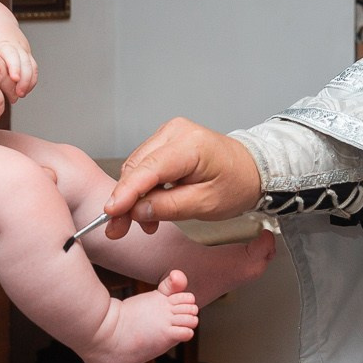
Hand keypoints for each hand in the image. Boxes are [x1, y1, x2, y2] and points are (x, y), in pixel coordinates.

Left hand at [0, 39, 37, 99]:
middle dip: (24, 80)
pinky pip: (33, 68)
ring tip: (21, 94)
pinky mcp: (28, 54)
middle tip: (18, 94)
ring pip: (32, 66)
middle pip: (25, 63)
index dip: (15, 67)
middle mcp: (16, 46)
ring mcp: (24, 49)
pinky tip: (25, 89)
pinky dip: (31, 80)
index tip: (14, 78)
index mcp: (3, 43)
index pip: (12, 54)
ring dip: (29, 82)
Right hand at [101, 118, 263, 238]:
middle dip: (125, 201)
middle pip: (137, 168)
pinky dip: (142, 189)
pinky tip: (149, 208)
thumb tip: (137, 210)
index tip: (110, 212)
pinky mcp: (165, 142)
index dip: (126, 192)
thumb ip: (170, 207)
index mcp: (190, 144)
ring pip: (136, 168)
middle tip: (119, 230)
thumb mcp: (207, 204)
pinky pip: (144, 166)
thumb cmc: (236, 184)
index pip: (148, 169)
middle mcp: (175, 132)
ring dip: (134, 197)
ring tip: (145, 223)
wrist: (252, 170)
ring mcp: (169, 134)